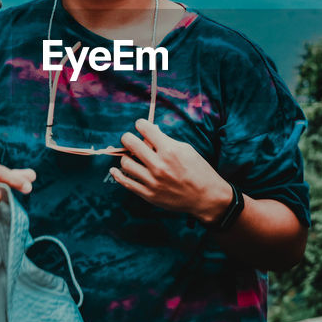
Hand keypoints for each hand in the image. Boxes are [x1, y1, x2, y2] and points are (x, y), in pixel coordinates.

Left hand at [111, 119, 231, 222]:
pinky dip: (118, 174)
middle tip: (129, 139)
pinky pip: (126, 182)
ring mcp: (153, 181)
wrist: (206, 197)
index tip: (140, 125)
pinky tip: (115, 170)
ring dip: (126, 157)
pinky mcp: (149, 194)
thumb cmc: (199, 171)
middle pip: (130, 143)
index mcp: (170, 150)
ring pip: (125, 163)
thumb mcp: (187, 150)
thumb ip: (167, 141)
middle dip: (128, 138)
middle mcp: (159, 165)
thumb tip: (150, 132)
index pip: (146, 129)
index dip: (141, 124)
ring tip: (132, 157)